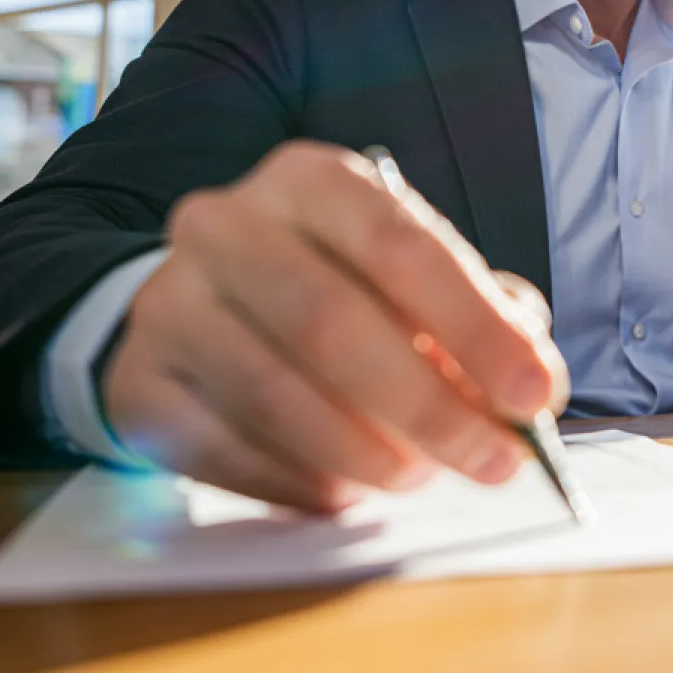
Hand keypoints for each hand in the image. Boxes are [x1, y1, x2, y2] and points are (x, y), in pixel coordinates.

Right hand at [104, 141, 569, 511]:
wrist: (197, 306)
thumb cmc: (334, 288)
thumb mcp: (407, 277)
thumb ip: (479, 317)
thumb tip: (532, 383)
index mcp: (309, 180)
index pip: (398, 242)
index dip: (474, 323)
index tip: (534, 393)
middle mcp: (227, 224)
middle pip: (328, 319)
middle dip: (427, 404)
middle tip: (493, 461)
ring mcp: (169, 301)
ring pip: (273, 391)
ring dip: (364, 453)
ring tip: (417, 477)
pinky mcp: (137, 382)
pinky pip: (224, 450)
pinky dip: (299, 483)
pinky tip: (345, 492)